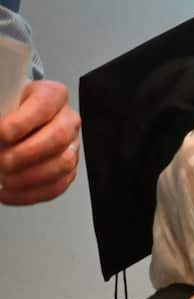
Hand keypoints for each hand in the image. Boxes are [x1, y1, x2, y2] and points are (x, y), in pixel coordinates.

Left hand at [0, 80, 80, 205]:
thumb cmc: (8, 108)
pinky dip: (31, 194)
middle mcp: (66, 120)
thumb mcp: (2, 100)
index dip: (22, 122)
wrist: (14, 121)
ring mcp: (70, 146)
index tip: (2, 133)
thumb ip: (0, 112)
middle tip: (3, 161)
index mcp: (52, 94)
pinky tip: (8, 193)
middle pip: (59, 137)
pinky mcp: (67, 170)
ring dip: (30, 177)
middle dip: (28, 153)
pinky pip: (57, 186)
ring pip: (63, 165)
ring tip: (5, 180)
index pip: (44, 105)